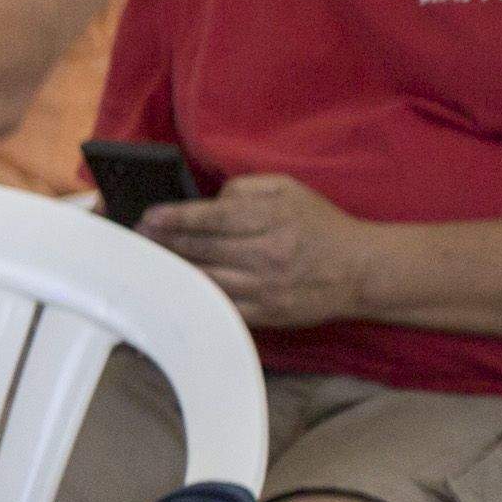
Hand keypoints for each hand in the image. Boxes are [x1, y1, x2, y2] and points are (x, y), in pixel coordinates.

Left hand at [153, 173, 382, 333]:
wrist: (362, 270)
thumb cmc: (320, 225)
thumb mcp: (290, 190)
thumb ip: (246, 187)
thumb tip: (208, 199)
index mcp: (274, 219)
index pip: (214, 218)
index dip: (177, 217)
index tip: (150, 217)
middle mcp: (269, 254)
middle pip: (202, 249)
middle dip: (164, 242)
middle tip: (139, 237)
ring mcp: (266, 287)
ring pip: (204, 279)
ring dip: (172, 269)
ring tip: (148, 259)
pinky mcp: (266, 314)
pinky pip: (220, 306)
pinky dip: (193, 296)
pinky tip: (173, 287)